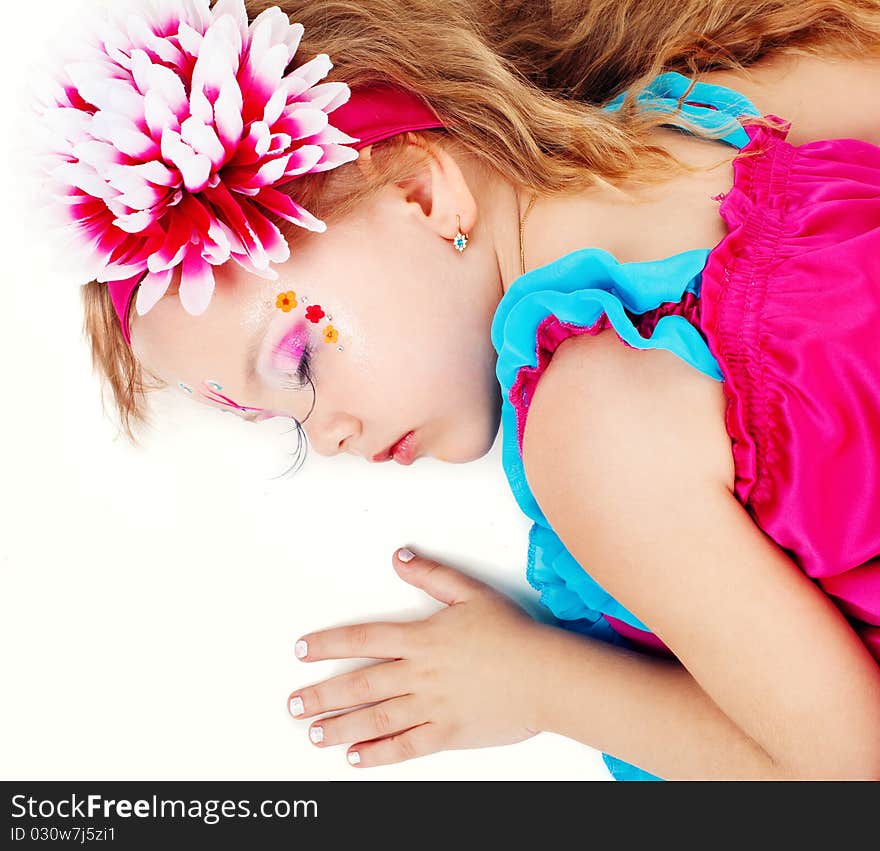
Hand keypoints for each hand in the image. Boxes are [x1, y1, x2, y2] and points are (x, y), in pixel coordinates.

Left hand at [287, 547, 545, 767]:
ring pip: (376, 718)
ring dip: (340, 727)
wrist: (546, 675)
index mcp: (422, 639)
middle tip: (294, 705)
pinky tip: (356, 757)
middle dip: (322, 696)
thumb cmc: (513, 634)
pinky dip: (378, 753)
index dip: (328, 644)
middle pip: (360, 685)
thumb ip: (432, 575)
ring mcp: (432, 706)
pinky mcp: (448, 732)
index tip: (301, 650)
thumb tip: (400, 557)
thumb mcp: (471, 593)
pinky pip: (406, 746)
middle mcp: (420, 674)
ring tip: (313, 734)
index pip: (363, 640)